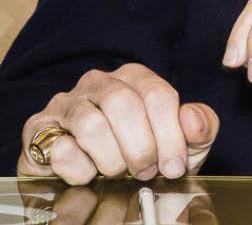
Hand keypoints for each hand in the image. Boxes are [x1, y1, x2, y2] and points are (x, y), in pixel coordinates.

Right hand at [17, 63, 219, 184]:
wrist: (96, 185)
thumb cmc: (145, 157)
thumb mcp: (182, 145)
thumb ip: (200, 128)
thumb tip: (191, 118)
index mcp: (135, 77)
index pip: (157, 95)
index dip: (169, 135)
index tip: (174, 166)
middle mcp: (99, 83)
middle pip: (124, 105)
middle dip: (140, 147)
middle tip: (145, 173)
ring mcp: (67, 103)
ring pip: (91, 124)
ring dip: (111, 159)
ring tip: (117, 173)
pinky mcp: (39, 130)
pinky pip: (60, 148)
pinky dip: (80, 170)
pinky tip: (89, 174)